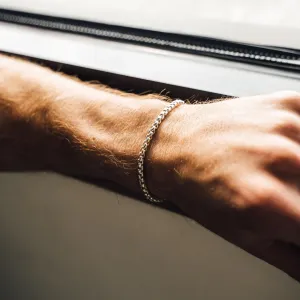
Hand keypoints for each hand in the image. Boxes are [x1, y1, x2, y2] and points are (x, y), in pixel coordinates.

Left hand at [147, 91, 299, 280]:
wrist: (173, 146)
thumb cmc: (196, 188)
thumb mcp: (242, 235)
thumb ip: (291, 258)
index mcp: (268, 201)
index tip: (294, 222)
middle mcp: (281, 159)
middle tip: (287, 201)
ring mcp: (285, 126)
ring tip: (283, 177)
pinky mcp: (284, 104)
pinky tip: (291, 150)